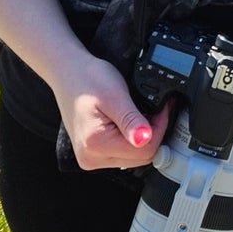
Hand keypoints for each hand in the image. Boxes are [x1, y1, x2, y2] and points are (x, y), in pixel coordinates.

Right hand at [52, 53, 172, 170]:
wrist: (68, 74)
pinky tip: (132, 121)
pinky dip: (132, 138)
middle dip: (154, 133)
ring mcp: (91, 157)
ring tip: (144, 112)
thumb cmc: (87, 79)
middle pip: (139, 158)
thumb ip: (131, 120)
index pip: (144, 150)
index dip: (160, 128)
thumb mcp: (114, 95)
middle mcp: (91, 157)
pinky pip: (122, 152)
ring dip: (144, 137)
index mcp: (96, 144)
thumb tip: (144, 139)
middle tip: (157, 108)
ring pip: (133, 157)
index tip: (164, 108)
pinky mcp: (93, 152)